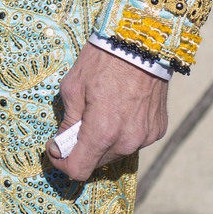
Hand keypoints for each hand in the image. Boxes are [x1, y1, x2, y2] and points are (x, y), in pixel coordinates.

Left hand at [46, 43, 167, 181]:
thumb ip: (68, 120)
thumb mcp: (73, 87)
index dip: (61, 163)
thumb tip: (61, 144)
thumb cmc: (102, 60)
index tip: (55, 148)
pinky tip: (119, 109)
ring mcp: (145, 137)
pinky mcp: (157, 130)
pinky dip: (122, 132)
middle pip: (97, 163)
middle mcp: (126, 141)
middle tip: (75, 125)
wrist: (142, 42)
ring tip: (99, 113)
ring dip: (103, 142)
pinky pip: (133, 141)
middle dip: (82, 149)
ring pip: (116, 153)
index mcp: (102, 132)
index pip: (78, 170)